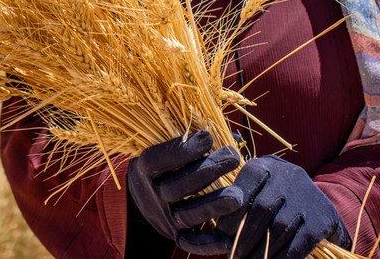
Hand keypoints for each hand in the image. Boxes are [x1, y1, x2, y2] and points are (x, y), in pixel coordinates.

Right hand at [127, 130, 241, 254]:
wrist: (142, 195)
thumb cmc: (165, 162)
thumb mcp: (166, 146)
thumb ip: (193, 140)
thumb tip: (232, 136)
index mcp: (145, 168)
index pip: (160, 159)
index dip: (183, 150)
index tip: (207, 137)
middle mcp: (152, 195)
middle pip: (179, 186)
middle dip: (209, 171)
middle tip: (233, 157)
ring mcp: (163, 217)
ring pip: (187, 215)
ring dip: (214, 205)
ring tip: (238, 196)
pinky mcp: (174, 235)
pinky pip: (190, 242)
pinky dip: (208, 243)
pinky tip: (228, 237)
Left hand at [216, 155, 350, 258]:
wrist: (319, 207)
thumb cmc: (276, 200)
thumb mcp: (259, 191)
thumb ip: (240, 204)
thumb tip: (220, 234)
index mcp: (266, 165)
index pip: (245, 189)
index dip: (232, 216)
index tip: (223, 236)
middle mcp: (288, 176)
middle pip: (261, 209)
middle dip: (245, 238)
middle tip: (234, 256)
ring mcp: (307, 197)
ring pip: (279, 228)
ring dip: (261, 252)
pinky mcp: (321, 219)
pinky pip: (298, 243)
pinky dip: (282, 258)